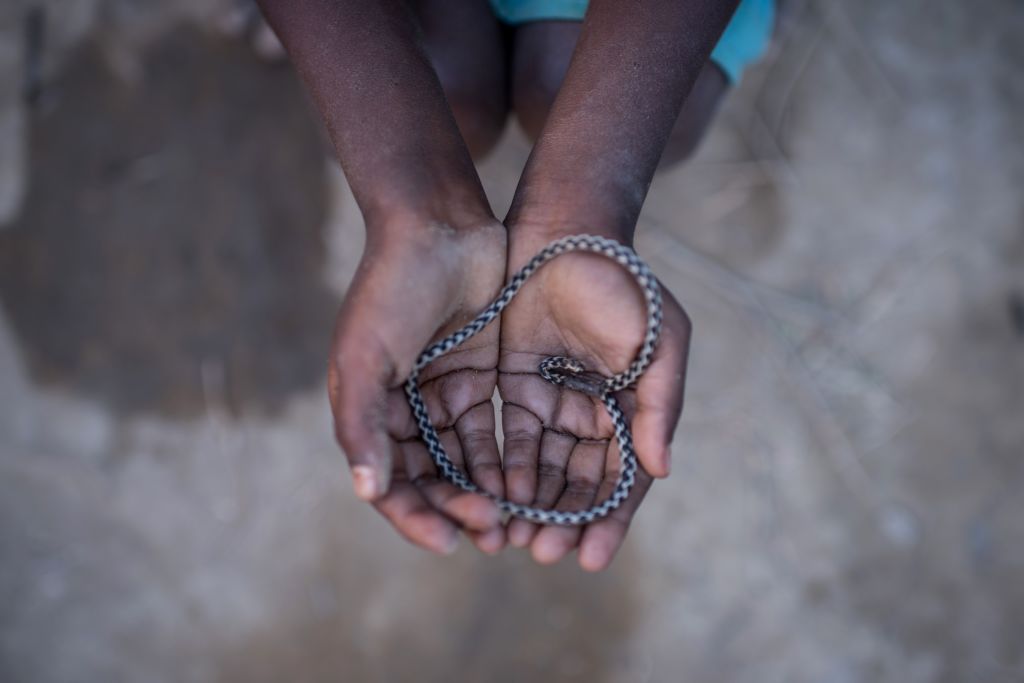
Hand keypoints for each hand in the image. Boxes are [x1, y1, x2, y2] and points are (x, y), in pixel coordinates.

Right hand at [328, 218, 507, 554]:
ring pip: (462, 460)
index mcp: (366, 408)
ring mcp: (440, 392)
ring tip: (512, 520)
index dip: (415, 515)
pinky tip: (526, 483)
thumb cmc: (391, 287)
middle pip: (429, 477)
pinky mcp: (477, 375)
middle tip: (492, 532)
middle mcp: (401, 408)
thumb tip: (368, 491)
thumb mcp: (367, 356)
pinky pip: (490, 429)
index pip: (388, 481)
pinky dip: (503, 457)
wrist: (438, 222)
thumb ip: (364, 424)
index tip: (449, 542)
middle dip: (457, 508)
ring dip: (483, 491)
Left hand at [498, 226, 691, 570]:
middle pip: (579, 484)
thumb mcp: (657, 344)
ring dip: (530, 506)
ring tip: (513, 537)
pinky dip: (504, 470)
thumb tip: (660, 471)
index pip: (622, 479)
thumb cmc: (622, 285)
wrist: (566, 232)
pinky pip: (510, 439)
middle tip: (542, 554)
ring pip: (542, 470)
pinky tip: (493, 498)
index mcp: (633, 408)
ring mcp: (553, 401)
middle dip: (563, 521)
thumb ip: (658, 407)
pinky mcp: (514, 386)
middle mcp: (593, 413)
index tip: (589, 558)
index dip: (608, 520)